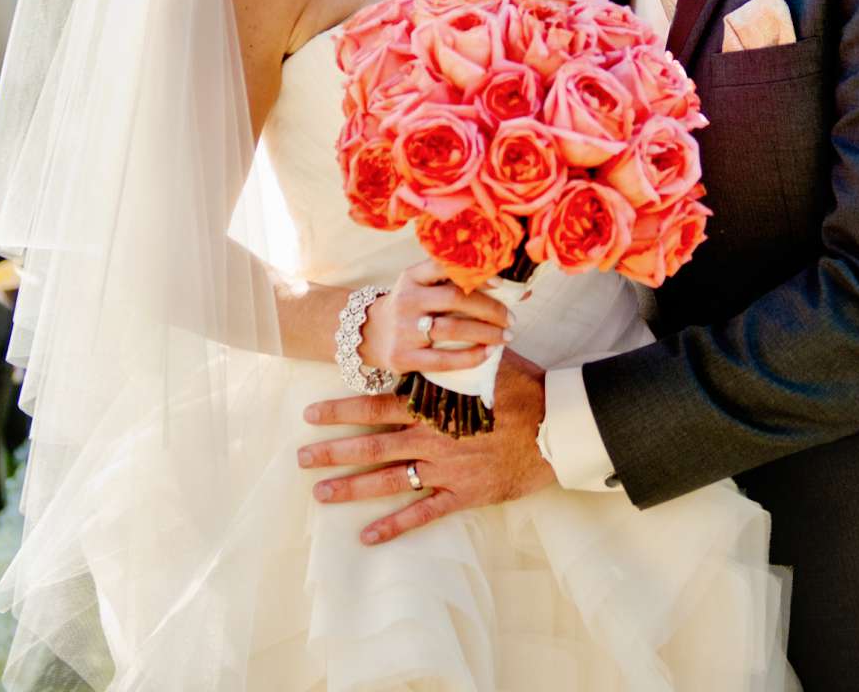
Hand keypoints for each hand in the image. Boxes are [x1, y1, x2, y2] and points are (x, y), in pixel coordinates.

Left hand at [299, 350, 554, 544]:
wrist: (558, 427)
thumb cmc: (526, 388)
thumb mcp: (486, 360)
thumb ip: (452, 350)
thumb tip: (433, 322)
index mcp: (433, 404)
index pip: (375, 405)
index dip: (340, 410)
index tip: (310, 415)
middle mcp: (432, 437)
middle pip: (372, 445)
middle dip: (333, 451)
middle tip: (301, 457)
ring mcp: (445, 469)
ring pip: (389, 480)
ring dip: (351, 488)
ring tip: (320, 494)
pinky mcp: (463, 494)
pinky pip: (423, 513)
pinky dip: (394, 526)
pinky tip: (366, 536)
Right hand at [362, 259, 513, 376]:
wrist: (370, 335)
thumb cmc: (412, 307)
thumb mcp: (424, 287)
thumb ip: (460, 284)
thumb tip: (521, 291)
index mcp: (412, 277)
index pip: (444, 266)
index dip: (476, 272)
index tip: (502, 282)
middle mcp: (406, 299)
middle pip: (455, 298)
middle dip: (490, 308)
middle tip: (511, 318)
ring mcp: (403, 329)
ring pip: (452, 329)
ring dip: (486, 333)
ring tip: (506, 336)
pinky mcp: (403, 357)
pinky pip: (443, 359)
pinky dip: (471, 357)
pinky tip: (488, 354)